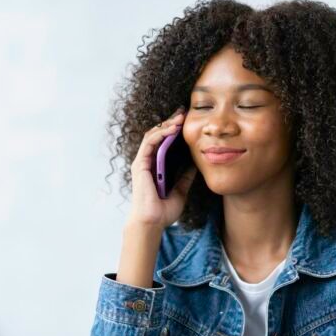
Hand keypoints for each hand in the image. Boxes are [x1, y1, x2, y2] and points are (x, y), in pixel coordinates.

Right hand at [127, 107, 198, 229]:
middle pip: (158, 135)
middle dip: (171, 122)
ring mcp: (142, 162)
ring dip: (166, 124)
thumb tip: (196, 165)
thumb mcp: (181, 191)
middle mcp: (148, 162)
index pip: (164, 143)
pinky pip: (149, 143)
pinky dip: (160, 133)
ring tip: (180, 117)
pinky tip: (172, 129)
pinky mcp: (139, 164)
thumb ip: (185, 177)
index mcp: (156, 168)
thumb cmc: (163, 211)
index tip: (187, 122)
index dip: (174, 131)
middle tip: (184, 112)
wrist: (152, 222)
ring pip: (153, 135)